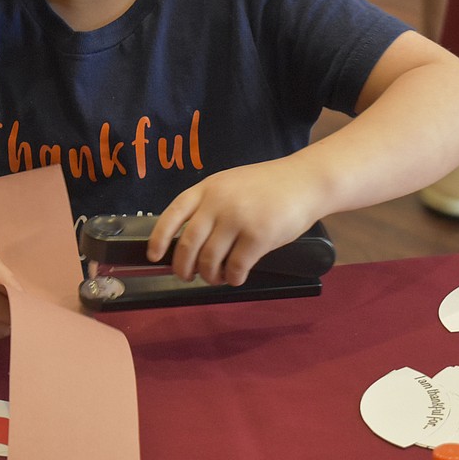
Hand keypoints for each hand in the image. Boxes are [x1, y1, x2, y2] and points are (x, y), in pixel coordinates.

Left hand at [146, 160, 318, 285]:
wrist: (305, 181)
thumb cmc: (266, 185)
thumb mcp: (229, 184)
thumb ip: (209, 204)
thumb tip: (188, 240)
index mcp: (206, 188)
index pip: (172, 214)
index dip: (159, 238)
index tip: (154, 256)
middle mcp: (218, 202)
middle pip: (188, 243)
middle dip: (183, 266)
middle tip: (186, 275)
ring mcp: (237, 219)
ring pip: (210, 259)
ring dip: (209, 275)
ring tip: (215, 277)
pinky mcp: (258, 236)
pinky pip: (236, 267)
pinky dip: (232, 278)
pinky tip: (236, 278)